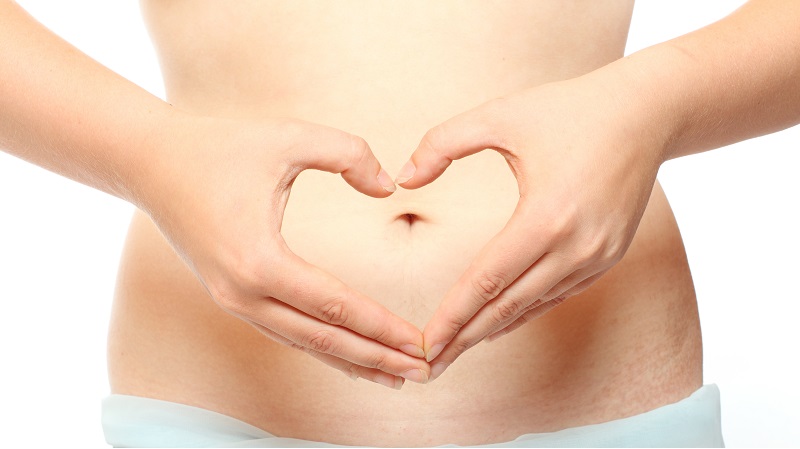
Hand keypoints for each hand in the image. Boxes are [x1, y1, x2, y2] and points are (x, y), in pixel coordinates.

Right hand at [140, 115, 429, 387]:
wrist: (150, 162)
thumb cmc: (220, 146)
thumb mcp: (289, 137)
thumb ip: (348, 155)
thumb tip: (389, 187)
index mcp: (259, 260)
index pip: (335, 305)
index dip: (381, 327)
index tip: (420, 343)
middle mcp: (244, 293)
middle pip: (324, 338)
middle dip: (377, 358)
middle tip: (425, 372)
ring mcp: (234, 301)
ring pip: (305, 343)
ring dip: (354, 361)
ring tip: (398, 377)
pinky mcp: (232, 298)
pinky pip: (286, 332)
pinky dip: (324, 347)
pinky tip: (352, 355)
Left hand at [396, 76, 666, 379]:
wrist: (646, 113)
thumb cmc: (568, 109)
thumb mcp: (499, 115)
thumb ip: (441, 143)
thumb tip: (402, 179)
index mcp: (546, 216)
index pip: (486, 281)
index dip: (451, 317)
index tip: (422, 346)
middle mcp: (576, 247)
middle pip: (506, 307)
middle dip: (463, 339)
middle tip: (426, 369)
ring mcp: (596, 258)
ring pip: (531, 307)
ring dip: (490, 332)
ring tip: (453, 353)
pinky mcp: (607, 258)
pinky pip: (555, 296)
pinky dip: (522, 313)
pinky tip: (495, 325)